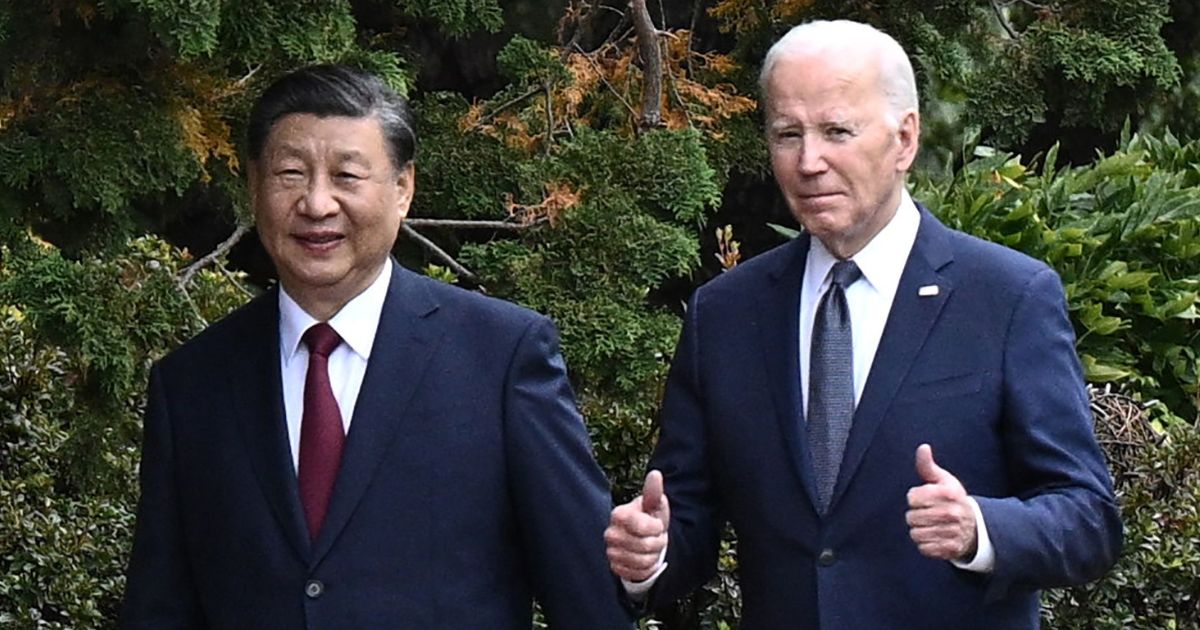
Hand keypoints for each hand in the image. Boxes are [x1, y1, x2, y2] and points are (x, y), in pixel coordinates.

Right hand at [605, 470, 669, 581]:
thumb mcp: (655, 504)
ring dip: (653, 557)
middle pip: (642, 545)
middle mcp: (610, 533)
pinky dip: (646, 569)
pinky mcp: (615, 567)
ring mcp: (611, 552)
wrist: (643, 541)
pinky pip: (636, 573)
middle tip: (656, 538)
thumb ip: (654, 491)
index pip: (637, 524)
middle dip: (657, 543)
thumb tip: (655, 474)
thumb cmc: (649, 520)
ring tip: (651, 549)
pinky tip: (645, 559)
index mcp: (619, 515)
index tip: (658, 525)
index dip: (653, 527)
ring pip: (641, 561)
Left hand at [905, 444, 977, 561]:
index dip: (915, 498)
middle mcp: (951, 513)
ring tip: (931, 525)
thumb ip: (928, 465)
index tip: (924, 498)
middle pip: (911, 517)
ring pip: (916, 534)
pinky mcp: (950, 549)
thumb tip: (923, 447)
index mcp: (948, 493)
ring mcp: (952, 532)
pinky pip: (923, 548)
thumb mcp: (943, 480)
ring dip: (919, 530)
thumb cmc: (953, 499)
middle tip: (928, 513)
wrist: (975, 526)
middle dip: (916, 515)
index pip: (912, 497)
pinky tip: (935, 537)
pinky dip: (926, 544)